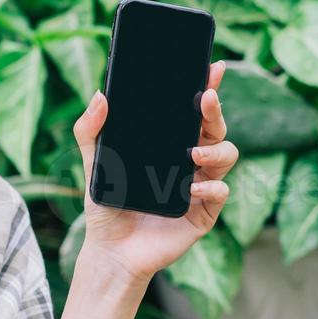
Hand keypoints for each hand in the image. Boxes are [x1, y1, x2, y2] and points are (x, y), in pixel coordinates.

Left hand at [72, 59, 238, 286]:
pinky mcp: (203, 212)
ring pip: (227, 155)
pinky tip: (192, 187)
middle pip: (215, 128)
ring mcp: (200, 185)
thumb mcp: (94, 164)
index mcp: (170, 144)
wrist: (111, 250)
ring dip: (216, 148)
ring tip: (193, 152)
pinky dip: (210, 187)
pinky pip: (220, 192)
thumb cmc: (106, 206)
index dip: (207, 87)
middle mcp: (190, 160)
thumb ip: (90, 131)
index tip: (212, 67)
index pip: (193, 112)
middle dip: (216, 110)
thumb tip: (100, 95)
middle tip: (206, 98)